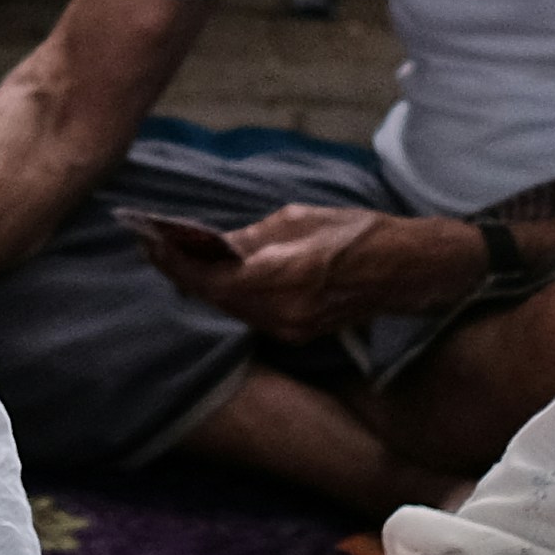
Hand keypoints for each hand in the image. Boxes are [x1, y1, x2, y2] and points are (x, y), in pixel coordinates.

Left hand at [141, 204, 482, 337]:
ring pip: (228, 309)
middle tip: (149, 243)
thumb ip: (252, 238)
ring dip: (199, 285)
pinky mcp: (297, 335)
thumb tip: (211, 245)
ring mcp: (291, 329)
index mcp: (285, 275)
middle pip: (214, 298)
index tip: (148, 238)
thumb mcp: (299, 219)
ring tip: (169, 256)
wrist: (407, 271)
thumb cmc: (357, 233)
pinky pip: (248, 316)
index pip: (213, 276)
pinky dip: (225, 296)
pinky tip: (209, 276)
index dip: (175, 260)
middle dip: (180, 271)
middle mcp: (284, 312)